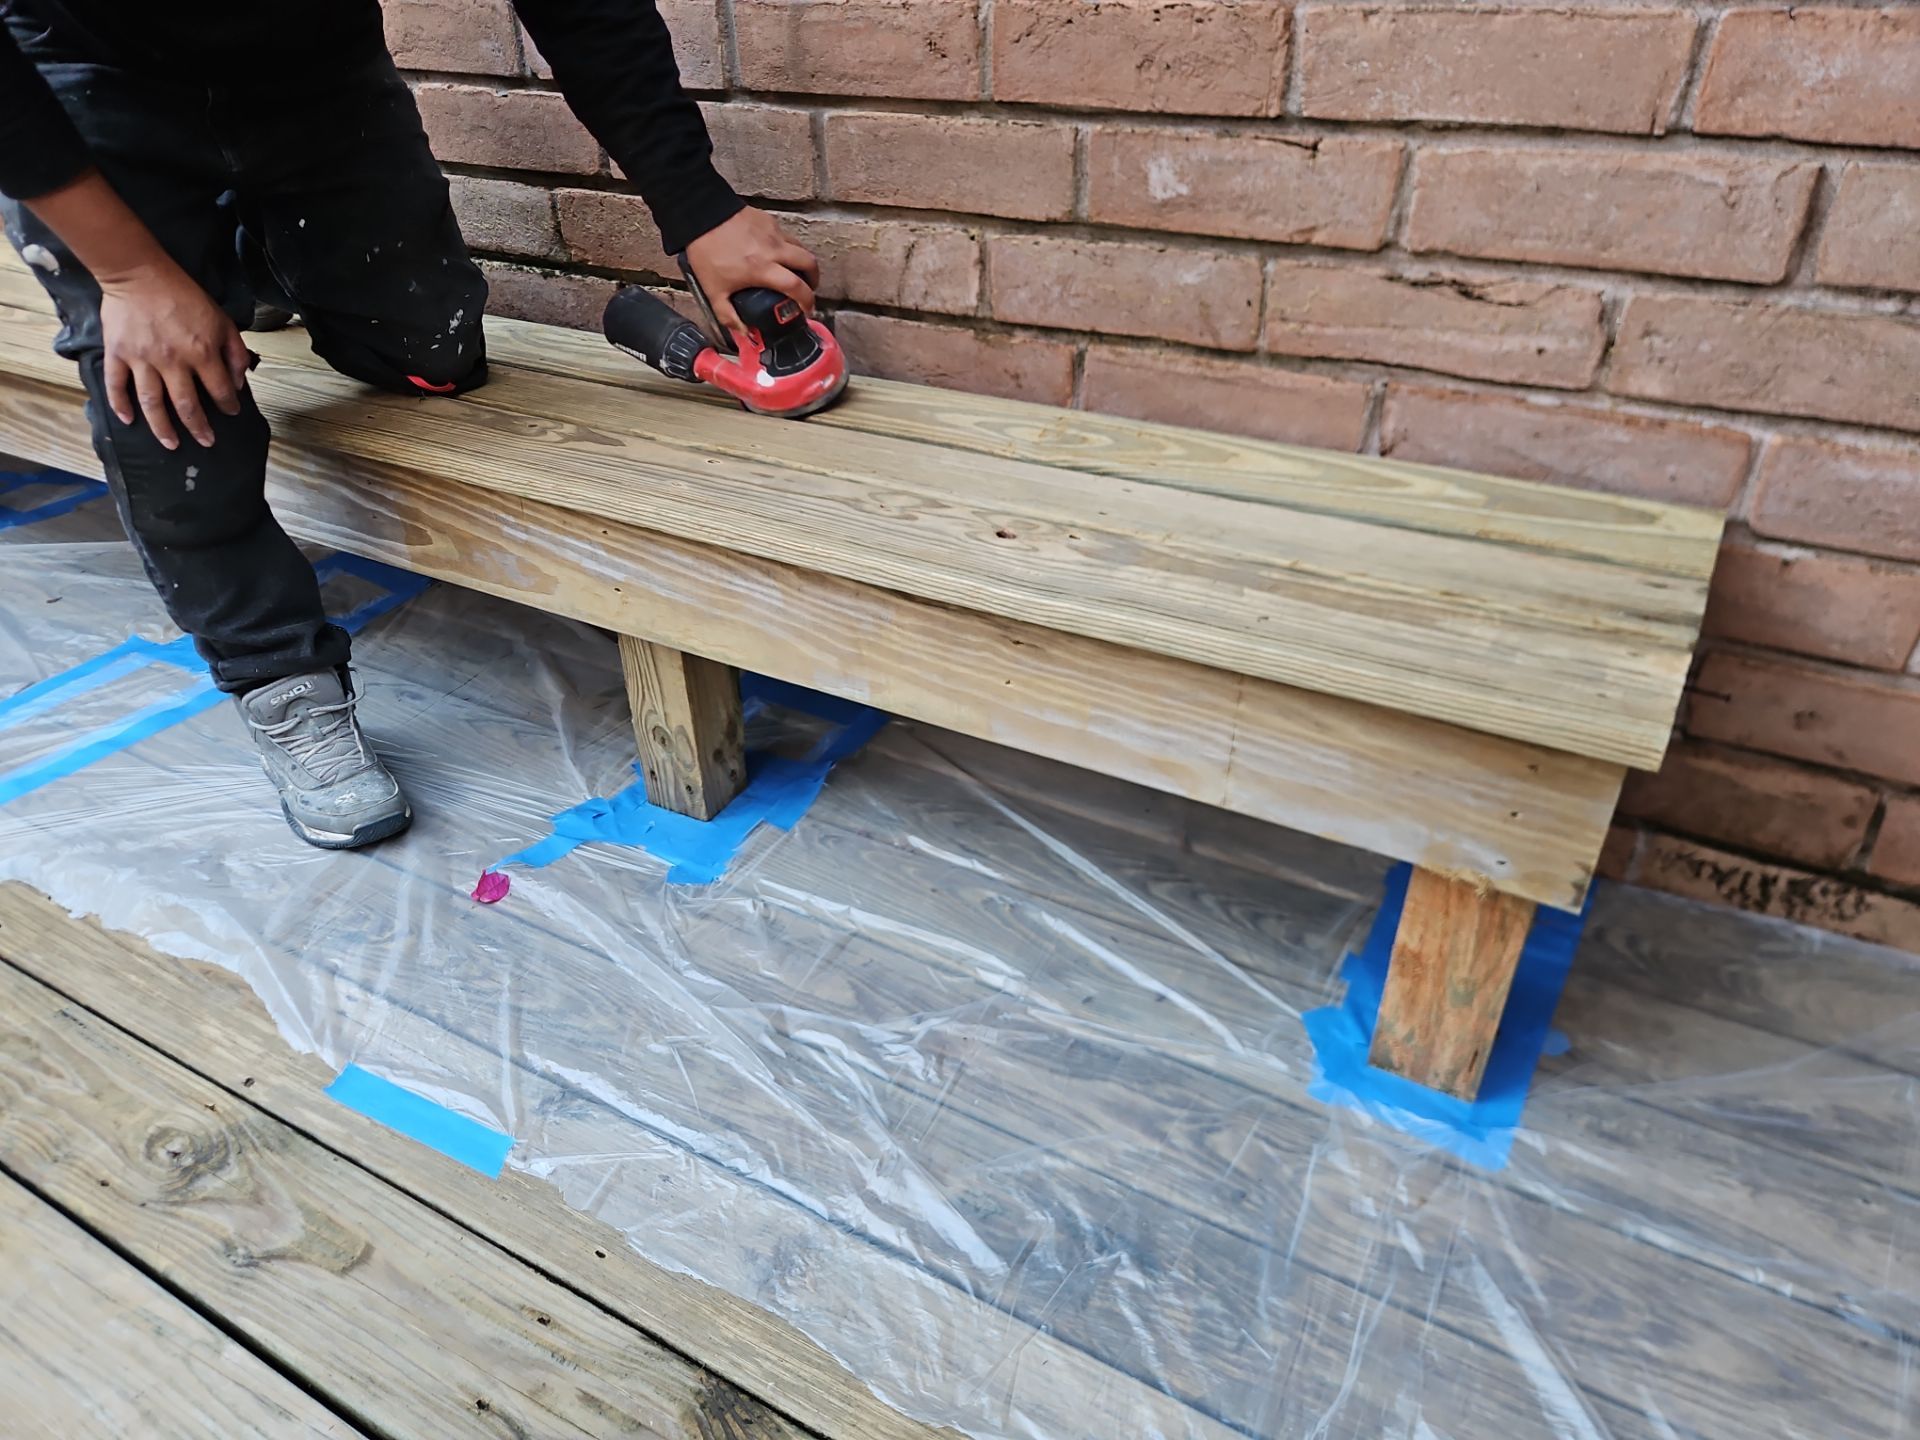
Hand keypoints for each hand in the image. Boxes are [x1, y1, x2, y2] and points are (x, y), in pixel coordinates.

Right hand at [98, 262, 251, 449]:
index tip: (232, 413)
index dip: (229, 406)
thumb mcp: (222, 319)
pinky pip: (116, 385)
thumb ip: (235, 351)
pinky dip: (120, 405)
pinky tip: (128, 421)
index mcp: (202, 353)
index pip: (220, 390)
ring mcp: (142, 360)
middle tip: (206, 442)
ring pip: (152, 404)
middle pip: (187, 405)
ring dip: (162, 428)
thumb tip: (238, 382)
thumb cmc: (183, 295)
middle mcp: (173, 362)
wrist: (139, 273)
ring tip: (171, 444)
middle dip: (199, 428)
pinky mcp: (117, 354)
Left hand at [683, 208, 819, 339]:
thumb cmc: (706, 252)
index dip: (807, 301)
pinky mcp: (768, 221)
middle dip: (814, 278)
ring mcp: (773, 233)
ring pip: (801, 247)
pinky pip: (786, 236)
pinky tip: (776, 254)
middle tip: (808, 288)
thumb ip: (728, 316)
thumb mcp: (713, 291)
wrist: (701, 216)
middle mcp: (774, 250)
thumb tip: (744, 332)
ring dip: (803, 262)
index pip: (797, 287)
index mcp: (762, 269)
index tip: (807, 310)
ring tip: (795, 272)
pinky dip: (787, 247)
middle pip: (809, 263)